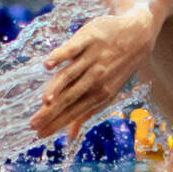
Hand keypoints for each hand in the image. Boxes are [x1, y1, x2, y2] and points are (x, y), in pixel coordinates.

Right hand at [32, 6, 157, 137]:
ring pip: (70, 75)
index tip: (39, 134)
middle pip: (69, 97)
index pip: (73, 111)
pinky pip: (73, 49)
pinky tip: (48, 65)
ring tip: (45, 102)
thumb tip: (70, 137)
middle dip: (51, 112)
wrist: (139, 34)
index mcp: (100, 94)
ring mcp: (92, 58)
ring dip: (57, 88)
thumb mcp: (107, 92)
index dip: (56, 123)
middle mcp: (96, 78)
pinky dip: (61, 56)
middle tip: (33, 124)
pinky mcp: (89, 38)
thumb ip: (86, 113)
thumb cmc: (118, 67)